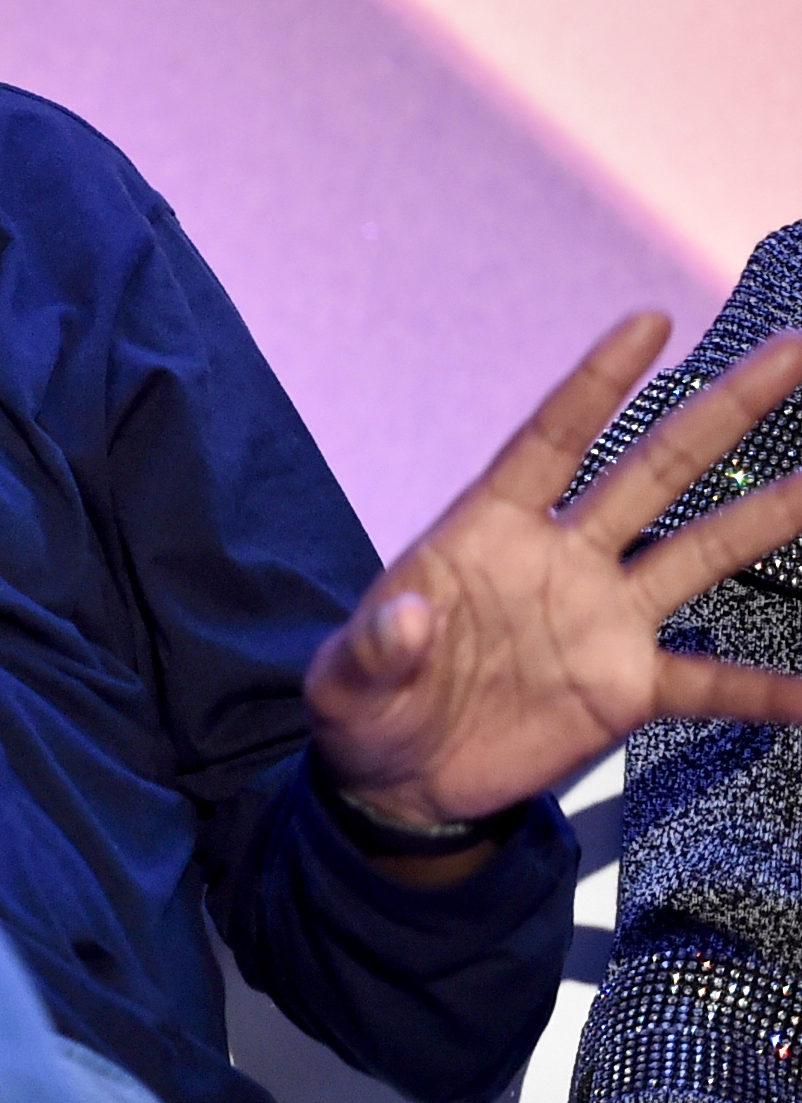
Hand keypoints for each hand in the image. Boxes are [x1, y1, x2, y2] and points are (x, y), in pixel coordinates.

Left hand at [307, 313, 801, 833]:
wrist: (397, 781)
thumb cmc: (365, 705)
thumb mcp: (346, 677)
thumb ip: (375, 646)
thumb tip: (404, 618)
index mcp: (488, 529)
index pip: (551, 439)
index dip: (597, 382)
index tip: (651, 321)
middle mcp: (560, 558)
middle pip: (651, 471)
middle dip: (719, 412)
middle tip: (790, 353)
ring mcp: (601, 618)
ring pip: (700, 554)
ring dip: (769, 518)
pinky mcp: (624, 688)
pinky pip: (710, 683)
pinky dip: (767, 688)